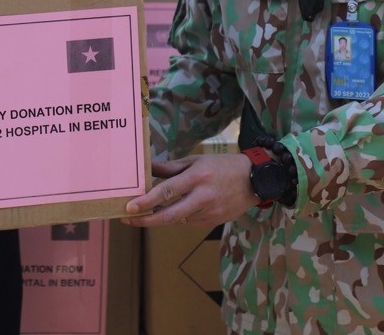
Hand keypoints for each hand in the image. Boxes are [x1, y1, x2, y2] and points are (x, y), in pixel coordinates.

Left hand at [122, 154, 259, 227]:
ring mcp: (209, 212)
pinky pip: (190, 221)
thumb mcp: (195, 161)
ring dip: (164, 215)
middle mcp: (202, 196)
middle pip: (170, 215)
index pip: (167, 191)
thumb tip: (147, 169)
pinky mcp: (214, 222)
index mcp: (196, 177)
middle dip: (146, 220)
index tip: (129, 207)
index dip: (147, 201)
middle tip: (128, 219)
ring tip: (153, 207)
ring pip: (178, 219)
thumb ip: (170, 168)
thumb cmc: (221, 166)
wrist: (254, 180)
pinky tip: (184, 205)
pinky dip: (182, 215)